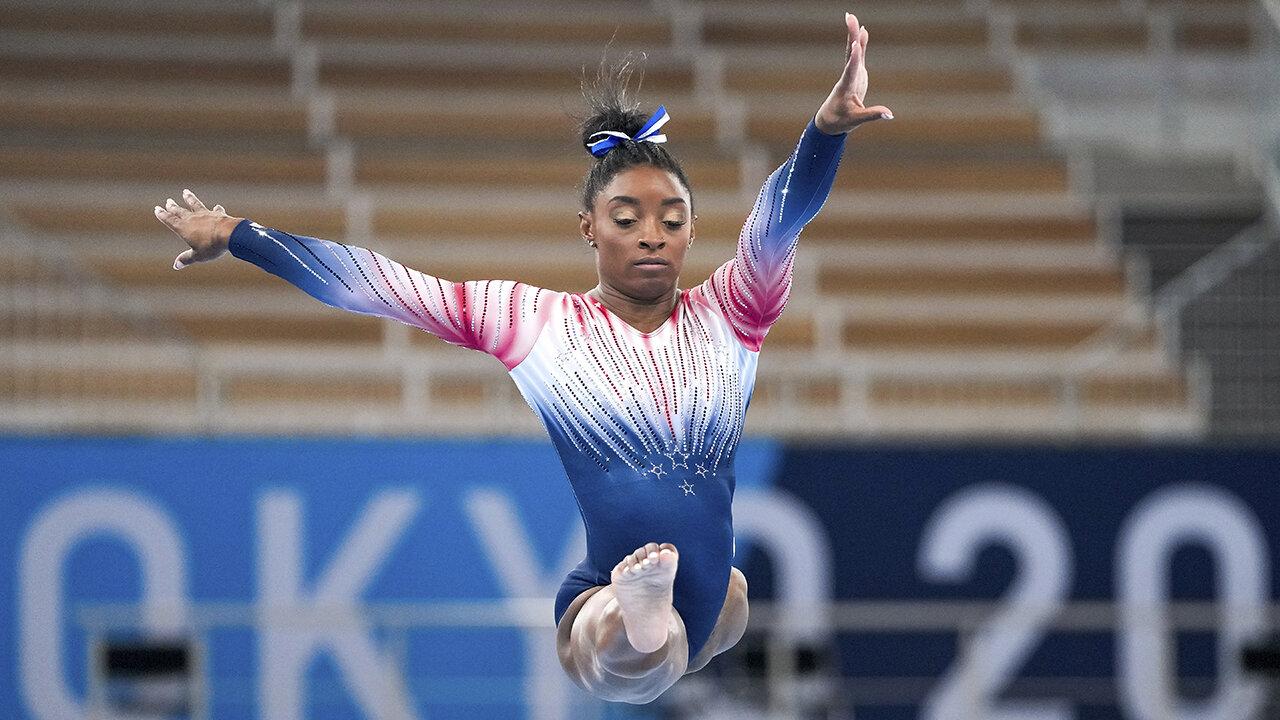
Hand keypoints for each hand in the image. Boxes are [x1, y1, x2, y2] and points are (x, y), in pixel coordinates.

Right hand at [154, 189, 241, 269]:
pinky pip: (216, 210)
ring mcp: (205, 214)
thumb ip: (187, 259)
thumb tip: (176, 265)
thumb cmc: (212, 246)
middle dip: (173, 207)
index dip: (163, 215)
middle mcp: (192, 219)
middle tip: (168, 201)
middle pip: (180, 211)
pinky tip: (217, 206)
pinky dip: (216, 209)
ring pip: (195, 205)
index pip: (170, 220)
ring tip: (185, 192)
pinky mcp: (218, 214)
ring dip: (190, 198)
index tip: (157, 209)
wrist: (229, 234)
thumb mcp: (198, 255)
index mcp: (183, 228)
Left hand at [814, 13, 893, 134]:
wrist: (830, 121)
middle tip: (849, 17)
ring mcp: (852, 74)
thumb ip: (873, 115)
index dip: (854, 59)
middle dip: (851, 36)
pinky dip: (861, 43)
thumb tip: (890, 115)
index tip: (856, 45)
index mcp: (847, 87)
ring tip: (852, 18)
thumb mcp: (856, 120)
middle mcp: (848, 77)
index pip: (850, 70)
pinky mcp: (856, 75)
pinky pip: (858, 56)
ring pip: (853, 52)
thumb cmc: (841, 120)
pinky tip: (862, 31)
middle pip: (850, 54)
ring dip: (854, 35)